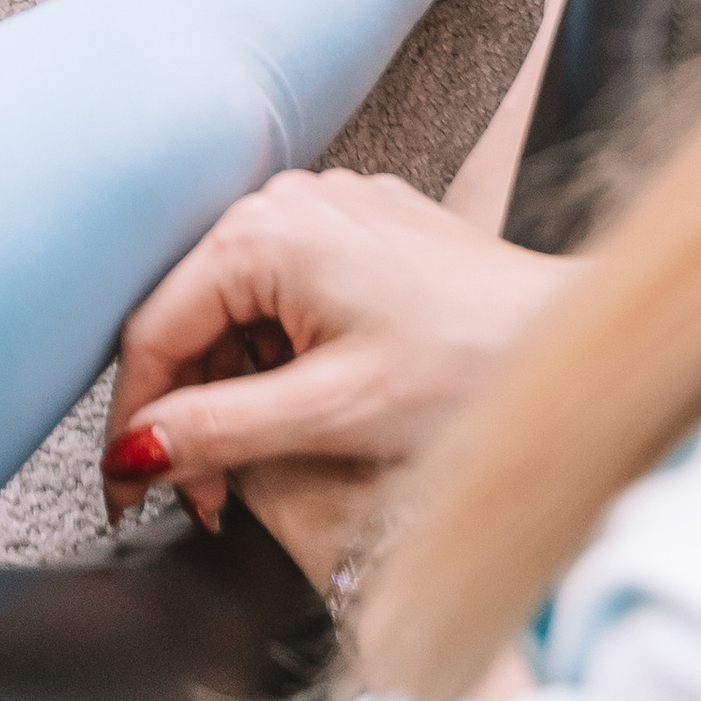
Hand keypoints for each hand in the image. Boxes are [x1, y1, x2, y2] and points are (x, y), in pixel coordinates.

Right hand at [99, 170, 573, 556]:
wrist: (574, 344)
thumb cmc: (472, 369)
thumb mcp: (330, 414)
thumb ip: (218, 431)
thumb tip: (134, 455)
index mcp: (264, 232)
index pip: (155, 331)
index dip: (134, 422)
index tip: (127, 493)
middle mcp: (286, 201)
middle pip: (192, 317)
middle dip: (190, 413)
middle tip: (207, 499)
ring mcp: (327, 208)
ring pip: (237, 309)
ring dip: (235, 391)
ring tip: (259, 468)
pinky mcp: (361, 230)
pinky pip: (285, 293)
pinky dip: (279, 358)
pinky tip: (304, 412)